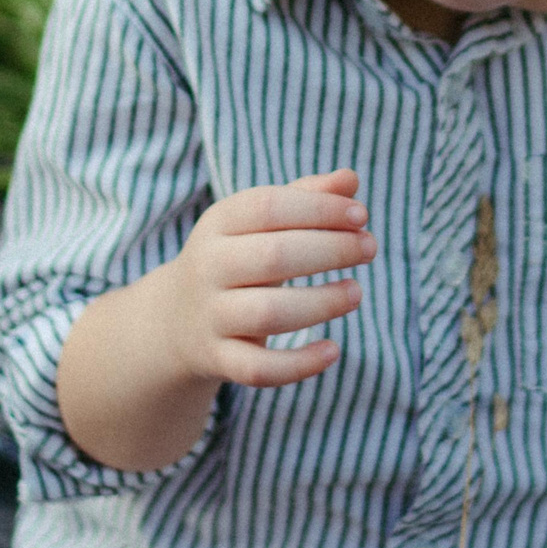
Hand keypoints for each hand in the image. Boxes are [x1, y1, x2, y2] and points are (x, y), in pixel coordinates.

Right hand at [162, 169, 377, 387]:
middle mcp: (209, 267)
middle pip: (274, 256)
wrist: (176, 320)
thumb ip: (305, 197)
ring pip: (269, 313)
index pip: (269, 206)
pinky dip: (299, 364)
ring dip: (322, 303)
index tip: (361, 215)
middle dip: (331, 250)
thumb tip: (350, 179)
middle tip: (370, 248)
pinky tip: (333, 350)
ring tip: (356, 292)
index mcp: (218, 224)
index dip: (320, 208)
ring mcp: (211, 316)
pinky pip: (259, 368)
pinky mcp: (218, 359)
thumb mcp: (258, 223)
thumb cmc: (238, 258)